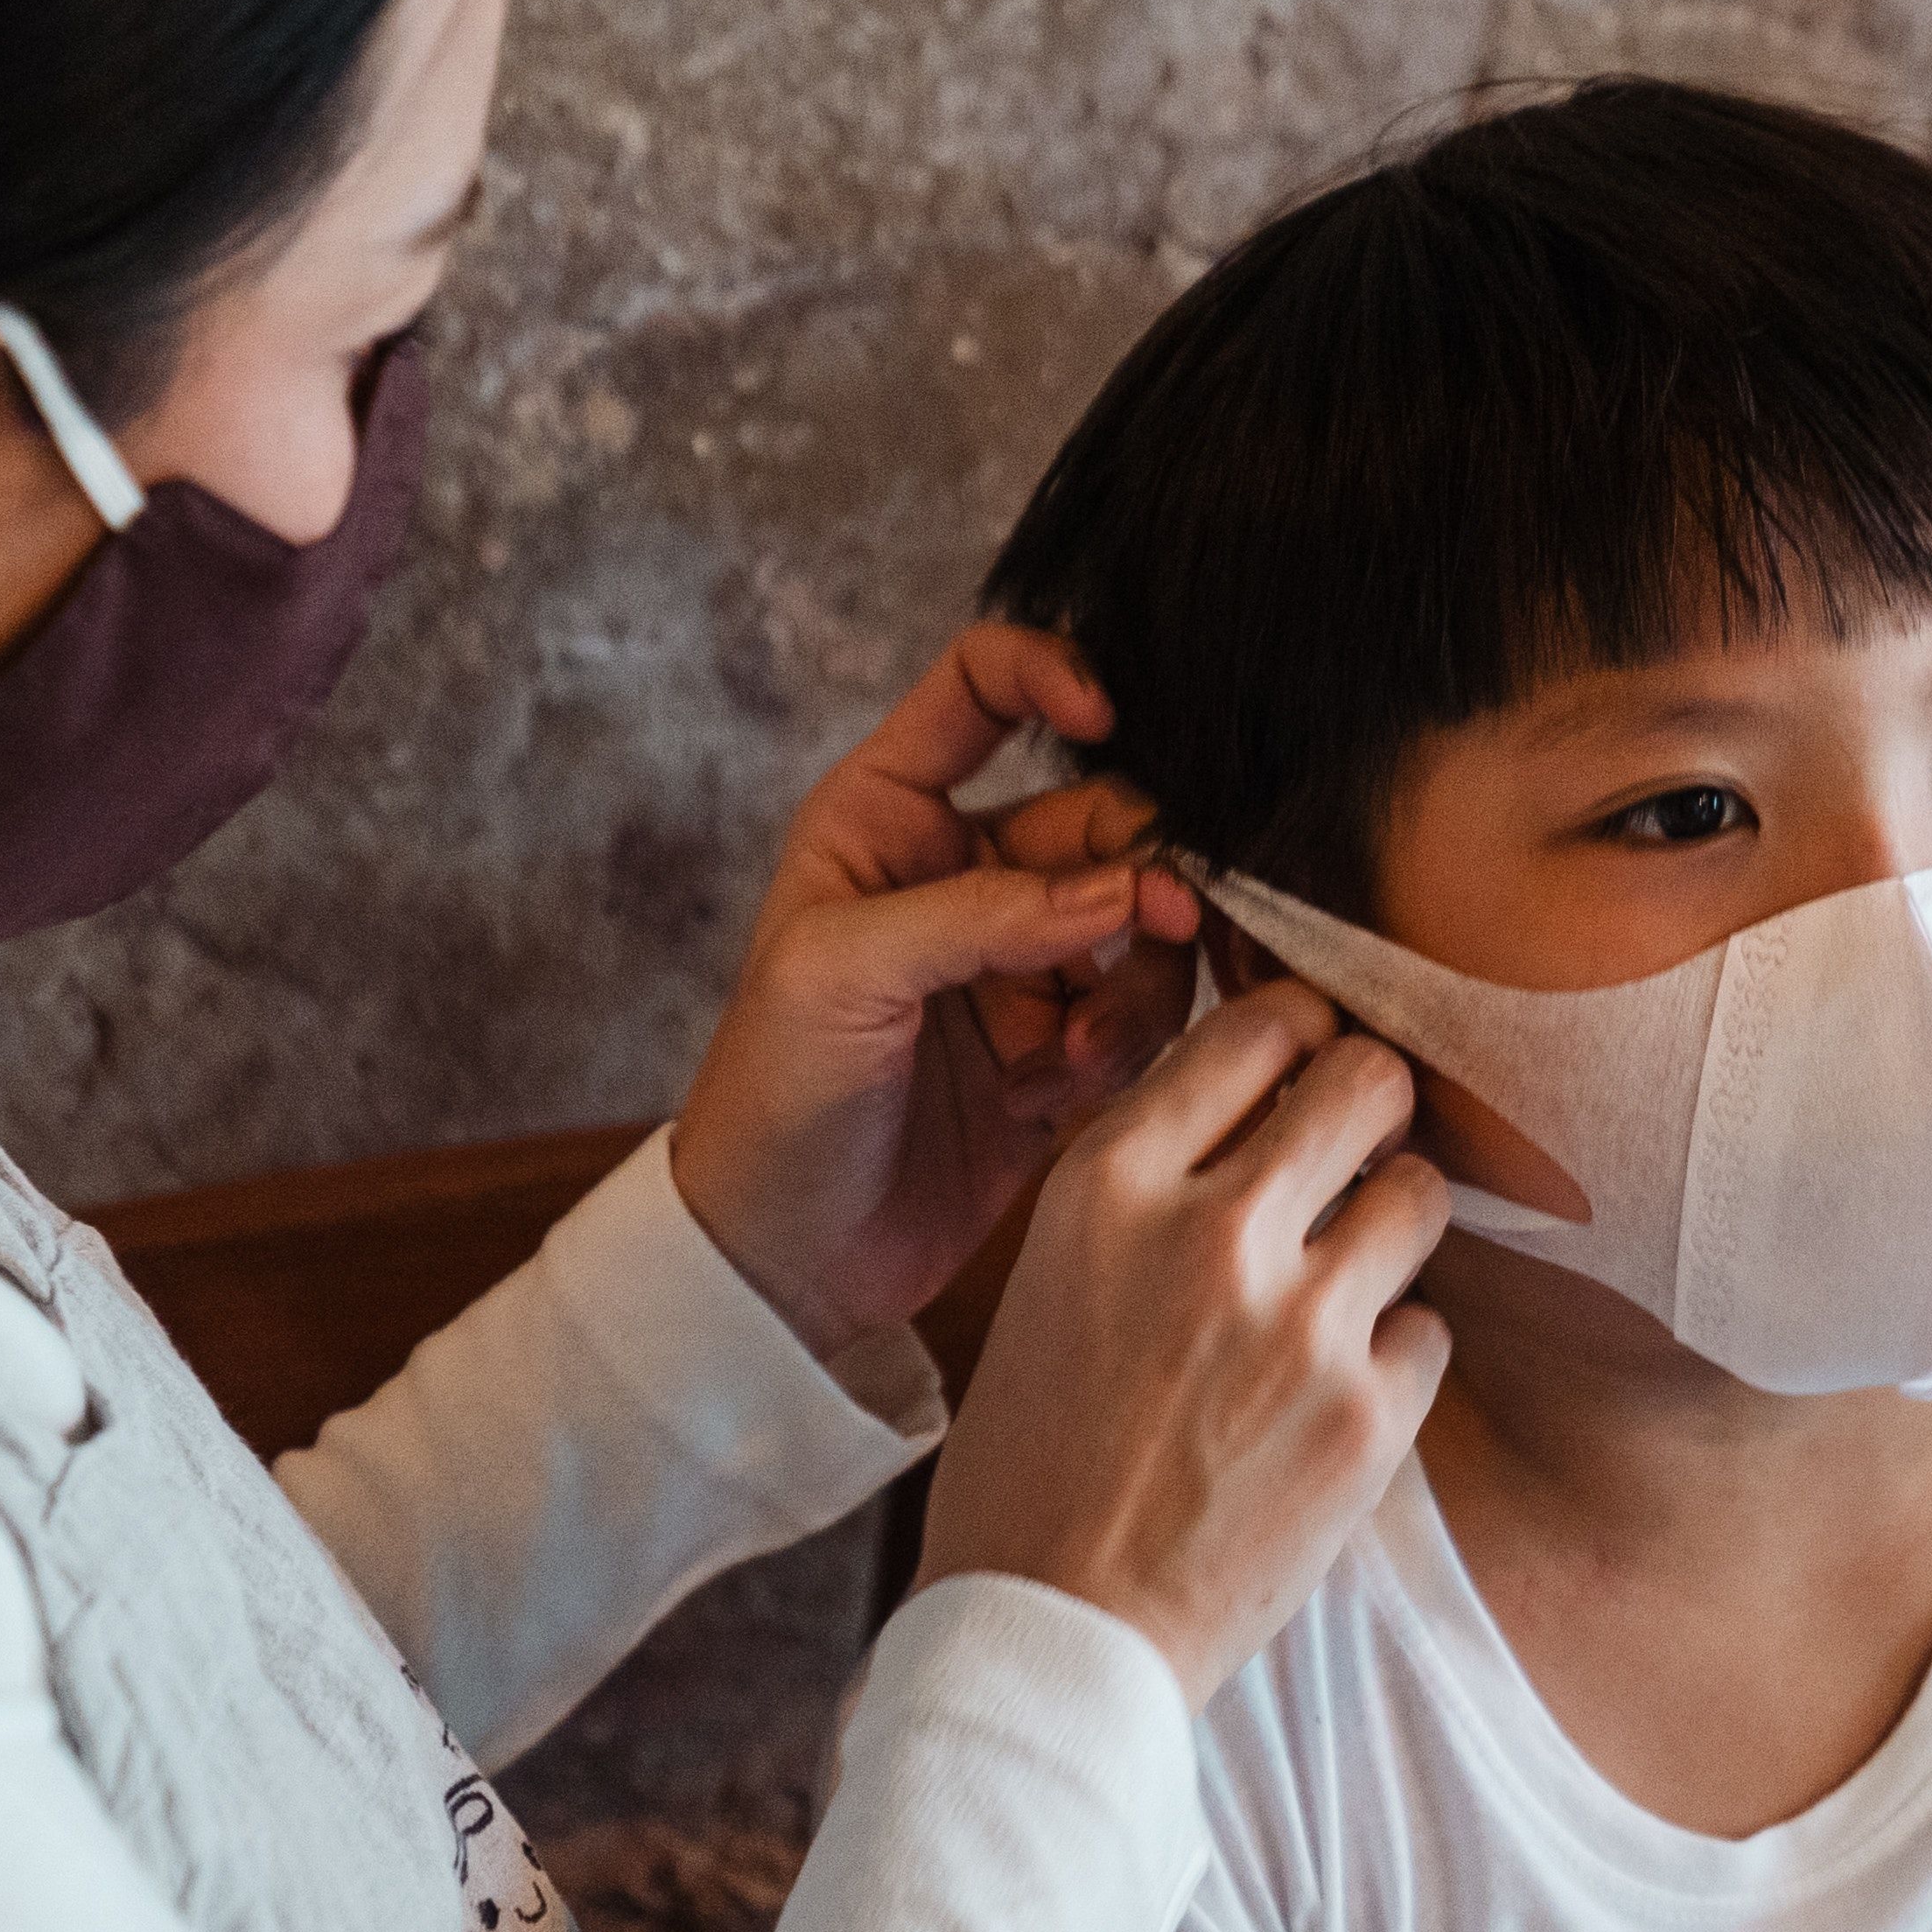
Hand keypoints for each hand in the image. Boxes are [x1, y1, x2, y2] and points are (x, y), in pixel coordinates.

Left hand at [666, 624, 1205, 1353]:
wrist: (786, 1258)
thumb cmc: (771, 1098)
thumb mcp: (842, 976)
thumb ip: (980, 914)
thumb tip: (1122, 890)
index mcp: (887, 817)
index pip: (980, 686)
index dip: (1051, 673)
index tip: (1107, 714)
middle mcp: (962, 874)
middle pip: (1100, 816)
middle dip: (1139, 868)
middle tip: (1160, 924)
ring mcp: (1020, 963)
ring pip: (1140, 920)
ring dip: (1134, 980)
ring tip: (1074, 1057)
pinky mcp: (1062, 1049)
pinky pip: (1143, 1015)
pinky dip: (1126, 1049)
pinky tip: (1058, 1096)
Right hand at [916, 980, 1451, 1701]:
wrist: (1055, 1629)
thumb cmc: (1034, 1462)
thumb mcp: (1051, 1276)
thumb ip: (1147, 1186)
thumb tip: (1252, 1109)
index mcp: (1111, 1183)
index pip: (1254, 1029)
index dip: (1300, 1036)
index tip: (1310, 1064)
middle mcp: (1211, 1231)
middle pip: (1364, 1080)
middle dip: (1373, 1105)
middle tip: (1362, 1145)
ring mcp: (1303, 1322)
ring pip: (1417, 1193)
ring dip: (1393, 1225)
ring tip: (1347, 1282)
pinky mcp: (1370, 1413)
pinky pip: (1430, 1329)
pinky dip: (1396, 1356)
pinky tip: (1332, 1397)